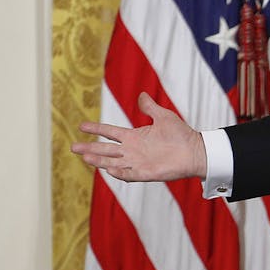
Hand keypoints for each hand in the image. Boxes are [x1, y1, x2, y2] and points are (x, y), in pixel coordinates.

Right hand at [71, 92, 207, 181]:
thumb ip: (150, 107)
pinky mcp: (146, 173)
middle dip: (90, 148)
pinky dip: (120, 173)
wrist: (196, 151)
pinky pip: (129, 174)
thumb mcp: (163, 116)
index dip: (96, 129)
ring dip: (99, 161)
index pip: (110, 133)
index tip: (81, 126)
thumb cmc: (181, 134)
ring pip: (113, 163)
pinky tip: (109, 170)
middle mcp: (133, 150)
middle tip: (73, 147)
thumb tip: (142, 95)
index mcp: (134, 137)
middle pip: (106, 150)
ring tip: (85, 157)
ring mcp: (138, 163)